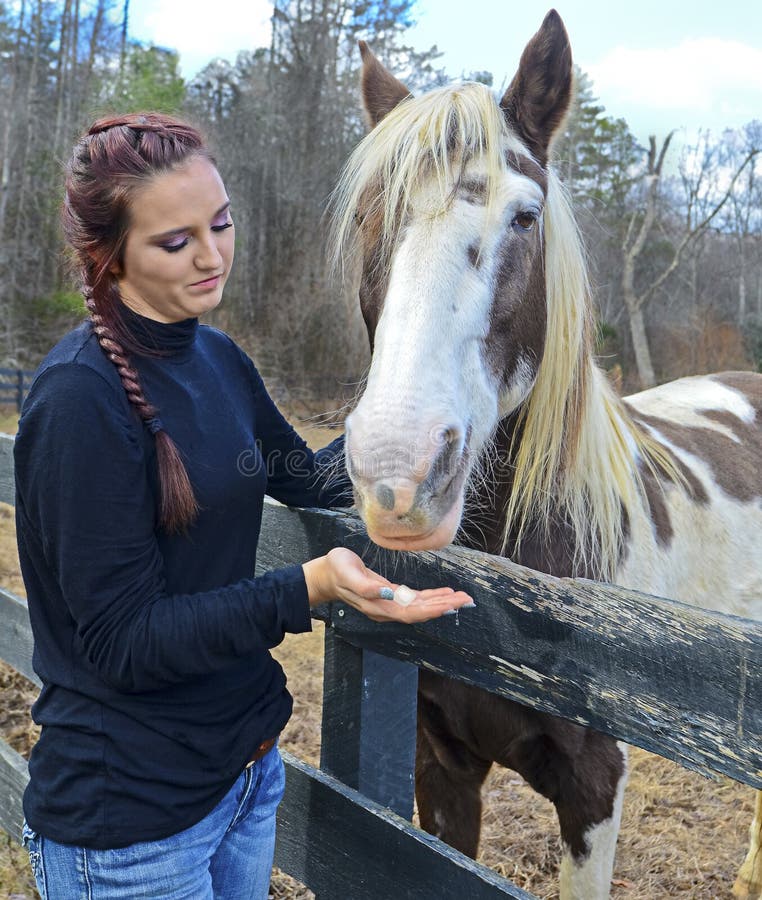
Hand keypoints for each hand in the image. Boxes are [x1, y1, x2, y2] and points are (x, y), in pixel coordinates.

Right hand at [302, 547, 473, 622]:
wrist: (326, 574)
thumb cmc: (336, 570)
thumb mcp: (348, 573)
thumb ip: (366, 586)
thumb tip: (387, 593)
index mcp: (379, 606)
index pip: (411, 611)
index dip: (432, 609)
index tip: (451, 604)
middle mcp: (387, 609)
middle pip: (421, 612)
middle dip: (444, 606)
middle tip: (467, 600)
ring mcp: (389, 604)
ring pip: (421, 607)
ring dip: (442, 602)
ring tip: (462, 598)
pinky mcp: (390, 595)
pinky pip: (415, 600)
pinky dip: (431, 597)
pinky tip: (444, 593)